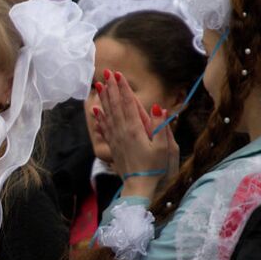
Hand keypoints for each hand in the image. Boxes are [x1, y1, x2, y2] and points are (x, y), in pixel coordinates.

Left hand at [93, 70, 177, 198]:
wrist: (139, 187)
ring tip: (99, 86)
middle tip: (106, 72)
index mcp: (135, 130)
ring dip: (104, 99)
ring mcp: (116, 138)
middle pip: (115, 105)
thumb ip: (161, 127)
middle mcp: (122, 131)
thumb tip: (159, 108)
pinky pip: (104, 128)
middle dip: (111, 88)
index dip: (123, 88)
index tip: (118, 74)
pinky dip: (99, 117)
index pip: (128, 104)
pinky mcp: (113, 146)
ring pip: (108, 114)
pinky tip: (95, 110)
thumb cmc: (155, 168)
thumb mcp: (165, 148)